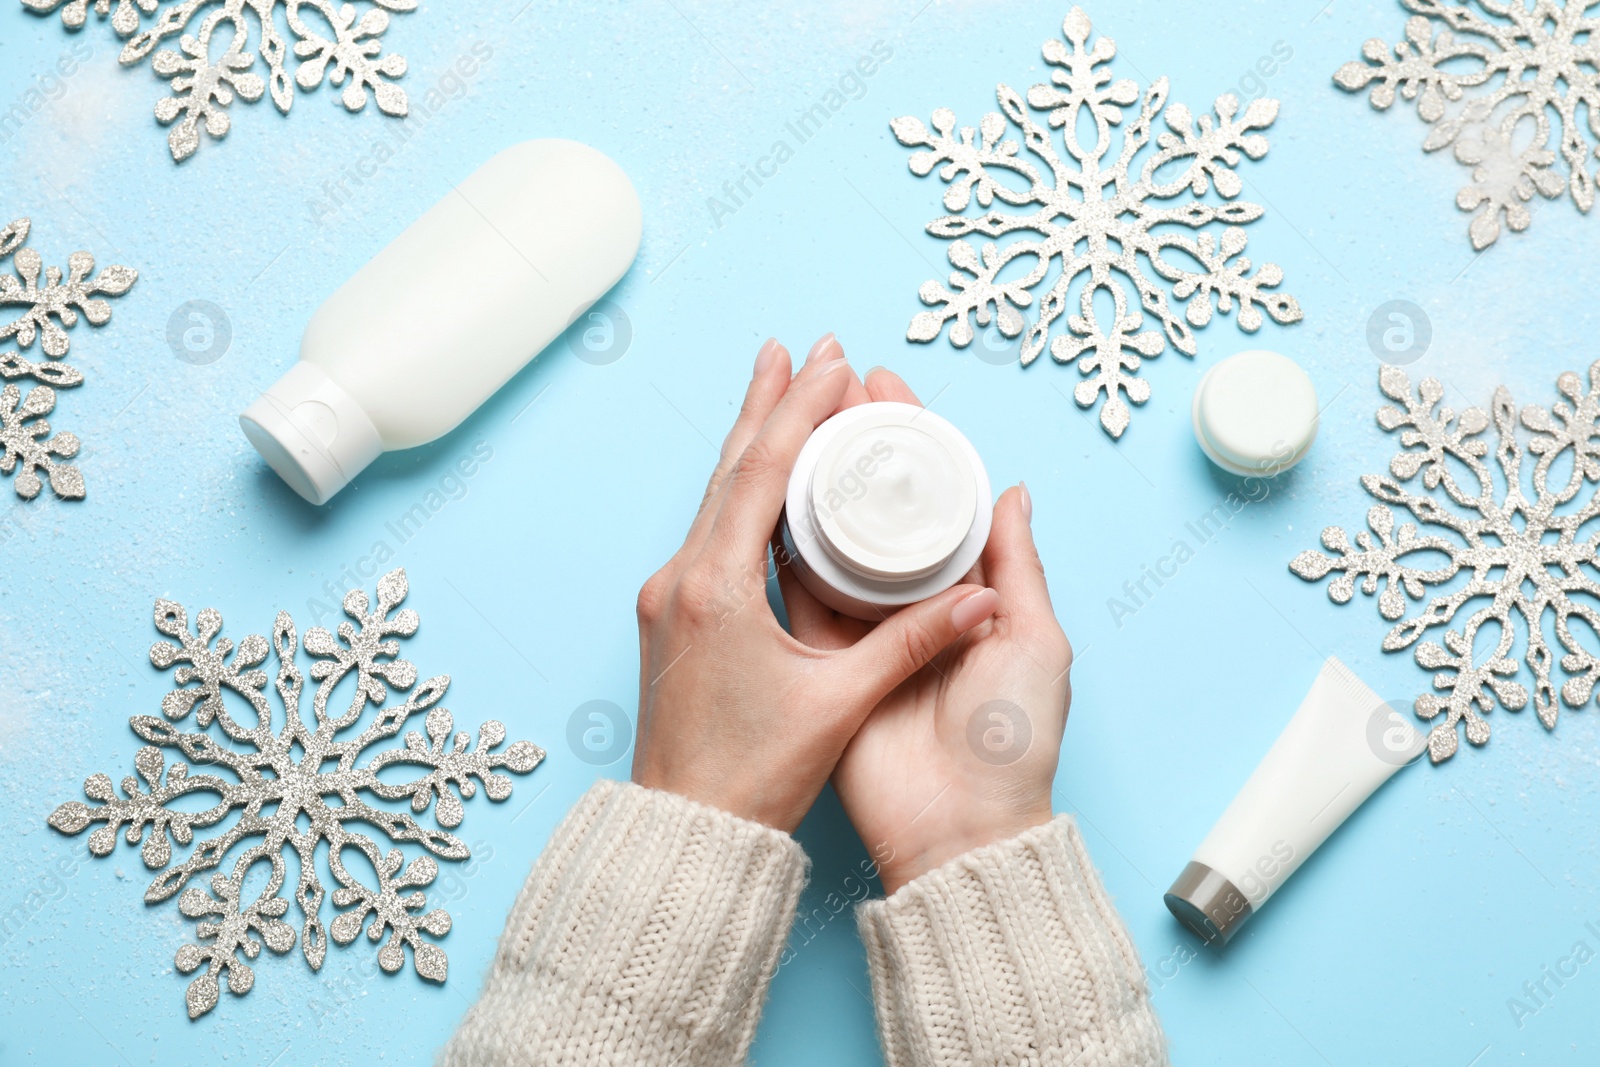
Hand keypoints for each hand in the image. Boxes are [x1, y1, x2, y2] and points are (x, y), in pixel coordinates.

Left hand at [631, 337, 1002, 832]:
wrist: (681, 834)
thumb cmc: (751, 777)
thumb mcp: (840, 702)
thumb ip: (913, 641)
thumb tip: (984, 597)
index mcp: (717, 588)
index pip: (761, 472)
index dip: (801, 411)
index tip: (832, 362)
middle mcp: (680, 580)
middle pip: (728, 468)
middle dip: (768, 404)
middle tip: (800, 347)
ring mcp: (667, 599)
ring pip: (712, 496)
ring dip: (750, 441)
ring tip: (777, 387)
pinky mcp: (671, 620)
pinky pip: (706, 531)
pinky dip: (738, 491)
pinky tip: (759, 481)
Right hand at [775, 367, 1071, 892]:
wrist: (957, 827)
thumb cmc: (1010, 739)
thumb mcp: (1034, 641)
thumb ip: (1015, 565)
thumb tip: (1011, 488)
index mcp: (969, 592)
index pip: (936, 498)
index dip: (913, 440)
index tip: (885, 386)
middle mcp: (913, 602)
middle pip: (879, 507)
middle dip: (855, 443)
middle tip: (832, 383)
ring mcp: (863, 628)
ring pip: (835, 537)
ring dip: (819, 477)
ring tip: (801, 418)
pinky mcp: (821, 658)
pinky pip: (797, 590)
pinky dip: (784, 542)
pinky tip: (771, 490)